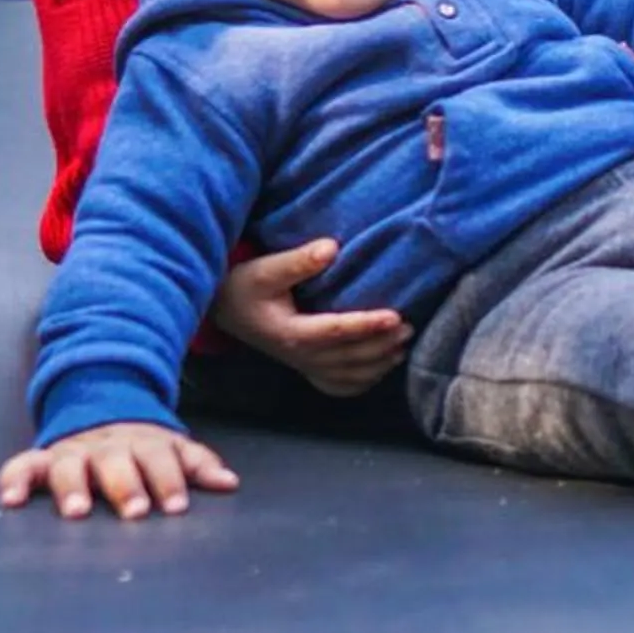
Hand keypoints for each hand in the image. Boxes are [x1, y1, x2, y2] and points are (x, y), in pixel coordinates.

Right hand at [0, 421, 237, 521]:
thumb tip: (229, 484)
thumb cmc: (142, 447)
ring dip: (72, 487)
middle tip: (135, 511)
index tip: (176, 507)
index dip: (168, 480)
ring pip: (69, 465)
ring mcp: (72, 452)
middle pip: (116, 462)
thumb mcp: (171, 448)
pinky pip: (22, 466)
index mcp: (142, 442)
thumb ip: (197, 464)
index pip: (159, 457)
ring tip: (76, 512)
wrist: (99, 407)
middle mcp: (106, 446)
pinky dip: (14, 480)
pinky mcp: (42, 459)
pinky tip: (10, 502)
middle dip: (125, 485)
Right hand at [211, 238, 411, 396]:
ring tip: (403, 346)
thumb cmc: (244, 286)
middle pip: (348, 356)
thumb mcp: (264, 269)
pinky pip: (339, 384)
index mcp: (290, 332)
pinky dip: (363, 381)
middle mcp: (299, 355)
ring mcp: (303, 365)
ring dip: (378, 363)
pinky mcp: (306, 367)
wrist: (224, 309)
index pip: (335, 331)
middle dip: (381, 344)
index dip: (366, 324)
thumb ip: (298, 261)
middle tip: (409, 327)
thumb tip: (331, 248)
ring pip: (348, 374)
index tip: (395, 316)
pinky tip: (382, 368)